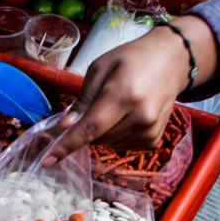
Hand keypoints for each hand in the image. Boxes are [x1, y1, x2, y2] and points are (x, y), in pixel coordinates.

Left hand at [45, 15, 219, 164]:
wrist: (172, 61)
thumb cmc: (132, 59)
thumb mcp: (100, 68)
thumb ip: (82, 100)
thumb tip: (64, 128)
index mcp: (124, 95)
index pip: (90, 128)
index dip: (66, 146)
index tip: (47, 161)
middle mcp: (140, 117)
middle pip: (96, 138)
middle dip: (85, 127)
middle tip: (95, 103)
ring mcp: (149, 131)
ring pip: (106, 144)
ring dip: (101, 131)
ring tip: (116, 105)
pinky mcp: (153, 140)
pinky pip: (120, 146)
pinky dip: (114, 135)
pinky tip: (125, 115)